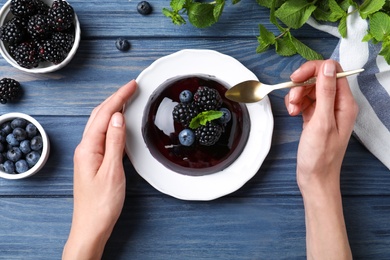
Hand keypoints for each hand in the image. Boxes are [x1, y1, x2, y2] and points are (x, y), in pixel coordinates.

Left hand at [63, 80, 136, 259]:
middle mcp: (85, 148)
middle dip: (115, 98)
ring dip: (113, 108)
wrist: (91, 226)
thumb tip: (118, 117)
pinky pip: (102, 135)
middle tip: (131, 88)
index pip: (105, 114)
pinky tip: (119, 124)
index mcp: (88, 148)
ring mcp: (88, 154)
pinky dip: (112, 123)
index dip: (119, 97)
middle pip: (99, 115)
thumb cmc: (101, 204)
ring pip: (100, 124)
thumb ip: (114, 142)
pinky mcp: (94, 161)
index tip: (132, 86)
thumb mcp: (112, 171)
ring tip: (126, 99)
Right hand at [286, 60, 357, 194]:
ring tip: (292, 111)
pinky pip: (304, 100)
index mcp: (345, 103)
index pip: (332, 71)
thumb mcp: (322, 122)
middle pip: (318, 79)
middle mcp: (337, 104)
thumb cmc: (320, 155)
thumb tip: (328, 66)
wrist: (314, 177)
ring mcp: (325, 110)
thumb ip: (325, 92)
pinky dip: (295, 104)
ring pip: (309, 89)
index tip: (296, 78)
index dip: (313, 70)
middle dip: (301, 85)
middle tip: (292, 99)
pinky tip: (292, 113)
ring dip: (296, 95)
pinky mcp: (315, 116)